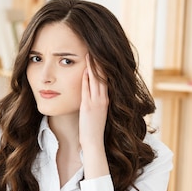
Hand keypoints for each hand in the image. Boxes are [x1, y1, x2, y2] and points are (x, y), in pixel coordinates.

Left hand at [79, 54, 109, 178]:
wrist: (93, 142)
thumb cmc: (92, 129)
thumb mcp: (96, 112)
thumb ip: (94, 102)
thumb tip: (90, 94)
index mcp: (105, 100)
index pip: (105, 79)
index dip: (103, 66)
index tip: (99, 55)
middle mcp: (103, 99)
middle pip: (102, 76)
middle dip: (99, 62)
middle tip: (96, 48)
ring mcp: (97, 102)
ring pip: (97, 81)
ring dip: (93, 67)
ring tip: (91, 53)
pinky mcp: (89, 106)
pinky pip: (88, 89)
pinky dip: (88, 79)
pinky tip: (85, 69)